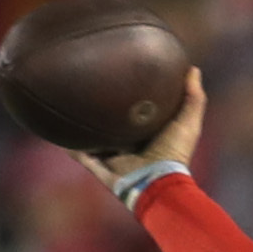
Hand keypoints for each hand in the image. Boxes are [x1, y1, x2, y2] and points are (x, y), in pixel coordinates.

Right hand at [78, 68, 206, 194]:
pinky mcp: (101, 168)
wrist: (157, 181)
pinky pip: (82, 156)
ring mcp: (114, 159)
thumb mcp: (188, 122)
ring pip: (95, 140)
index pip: (137, 114)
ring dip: (84, 129)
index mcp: (147, 136)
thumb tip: (194, 69)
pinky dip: (71, 147)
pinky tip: (58, 135)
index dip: (131, 99)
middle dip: (104, 112)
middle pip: (113, 126)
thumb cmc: (175, 153)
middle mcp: (129, 146)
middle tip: (91, 89)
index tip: (124, 79)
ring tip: (69, 108)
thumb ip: (193, 97)